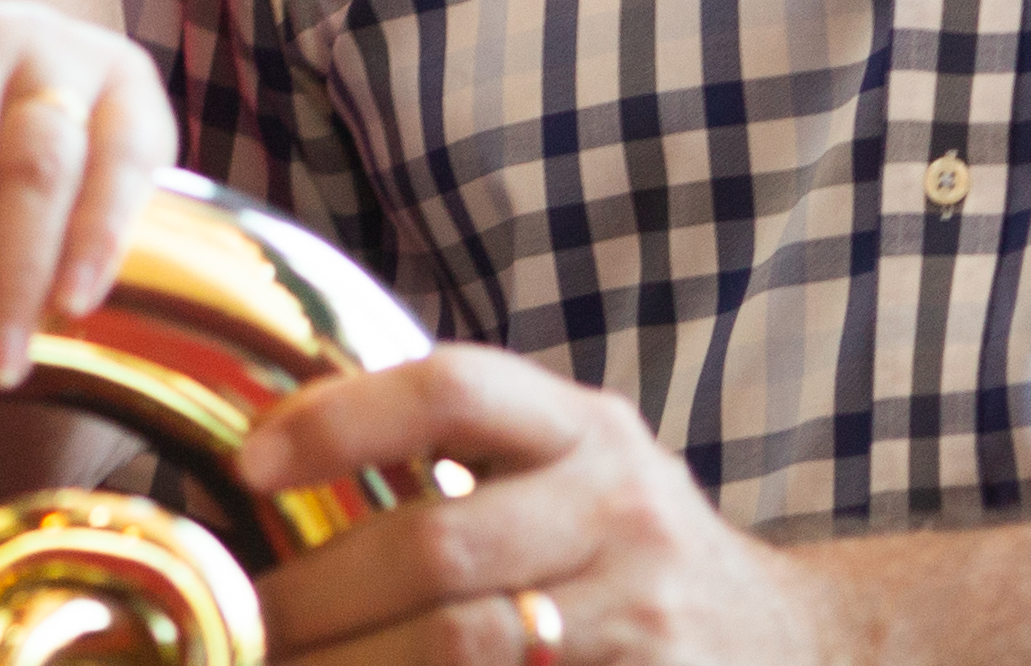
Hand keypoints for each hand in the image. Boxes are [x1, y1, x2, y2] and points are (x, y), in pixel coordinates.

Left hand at [240, 348, 833, 665]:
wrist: (791, 640)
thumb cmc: (624, 547)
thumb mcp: (569, 463)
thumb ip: (457, 449)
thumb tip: (264, 468)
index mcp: (587, 430)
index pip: (453, 392)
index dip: (339, 419)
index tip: (246, 464)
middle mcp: (623, 514)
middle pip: (436, 545)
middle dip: (315, 593)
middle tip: (239, 618)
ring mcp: (643, 620)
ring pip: (461, 646)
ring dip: (349, 665)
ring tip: (274, 664)